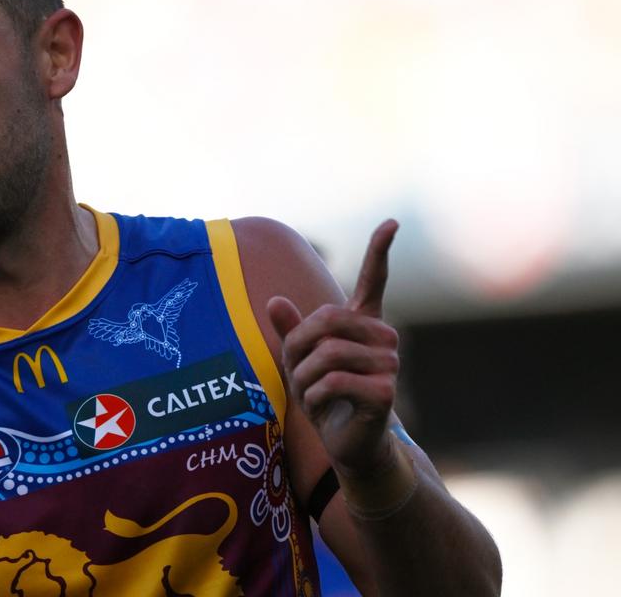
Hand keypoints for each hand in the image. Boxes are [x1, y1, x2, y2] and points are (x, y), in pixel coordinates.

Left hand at [267, 219, 400, 478]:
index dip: (380, 250)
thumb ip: (291, 332)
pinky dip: (314, 398)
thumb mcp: (299, 362)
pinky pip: (332, 382)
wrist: (347, 444)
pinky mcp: (386, 390)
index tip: (391, 222)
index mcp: (364, 324)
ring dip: (303, 378)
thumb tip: (274, 300)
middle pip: (326, 320)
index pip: (374, 280)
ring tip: (310, 395)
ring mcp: (389, 363)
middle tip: (298, 375)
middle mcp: (382, 338)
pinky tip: (323, 409)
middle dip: (298, 348)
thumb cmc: (326, 398)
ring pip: (326, 353)